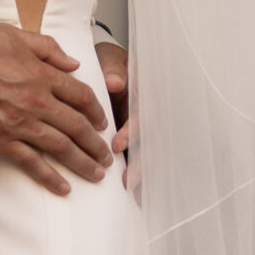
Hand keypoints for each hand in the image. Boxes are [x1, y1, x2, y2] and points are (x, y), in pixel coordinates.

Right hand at [0, 24, 110, 197]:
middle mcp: (37, 101)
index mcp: (42, 74)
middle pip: (77, 126)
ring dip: (83, 163)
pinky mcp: (1, 141)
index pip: (81, 95)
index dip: (96, 111)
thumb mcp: (14, 34)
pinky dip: (50, 177)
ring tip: (96, 174)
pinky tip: (63, 188)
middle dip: (96, 144)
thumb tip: (72, 63)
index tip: (102, 122)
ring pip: (61, 148)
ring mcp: (20, 124)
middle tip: (106, 155)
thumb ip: (47, 48)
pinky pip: (32, 163)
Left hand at [95, 40, 138, 196]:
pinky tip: (134, 196)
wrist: (106, 66)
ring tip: (130, 192)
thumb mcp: (109, 58)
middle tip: (127, 181)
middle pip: (149, 140)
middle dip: (139, 161)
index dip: (131, 130)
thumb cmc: (107, 62)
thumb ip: (112, 69)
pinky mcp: (136, 140)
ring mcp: (142, 128)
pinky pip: (139, 159)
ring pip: (147, 152)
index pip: (142, 113)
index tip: (116, 144)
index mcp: (142, 92)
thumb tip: (114, 81)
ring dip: (141, 173)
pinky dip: (139, 177)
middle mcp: (146, 112)